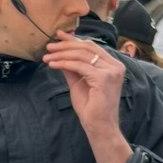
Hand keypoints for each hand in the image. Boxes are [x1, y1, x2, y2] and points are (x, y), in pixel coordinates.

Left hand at [41, 33, 130, 162]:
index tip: (59, 36)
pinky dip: (63, 63)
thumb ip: (72, 68)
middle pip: (87, 47)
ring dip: (61, 54)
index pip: (91, 47)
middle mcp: (115, 65)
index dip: (74, 39)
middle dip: (65, 45)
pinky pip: (79, 66)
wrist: (100, 127)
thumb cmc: (91, 108)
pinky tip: (52, 65)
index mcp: (113, 65)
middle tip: (49, 46)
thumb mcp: (79, 82)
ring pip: (82, 55)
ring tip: (47, 57)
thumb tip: (60, 54)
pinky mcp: (103, 78)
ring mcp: (111, 71)